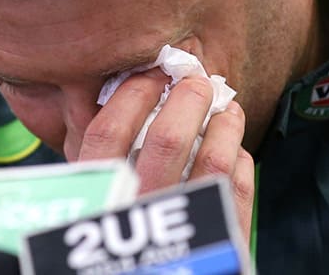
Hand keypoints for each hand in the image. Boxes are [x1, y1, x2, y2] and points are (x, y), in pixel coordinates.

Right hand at [76, 68, 255, 241]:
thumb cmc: (115, 256)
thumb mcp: (89, 218)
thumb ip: (96, 179)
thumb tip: (117, 112)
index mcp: (97, 206)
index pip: (107, 137)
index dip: (131, 96)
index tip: (149, 73)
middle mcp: (136, 218)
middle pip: (164, 142)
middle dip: (186, 100)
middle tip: (196, 79)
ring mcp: (182, 235)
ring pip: (209, 164)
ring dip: (223, 126)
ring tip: (227, 106)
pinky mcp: (222, 247)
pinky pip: (236, 196)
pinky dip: (240, 163)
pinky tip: (237, 148)